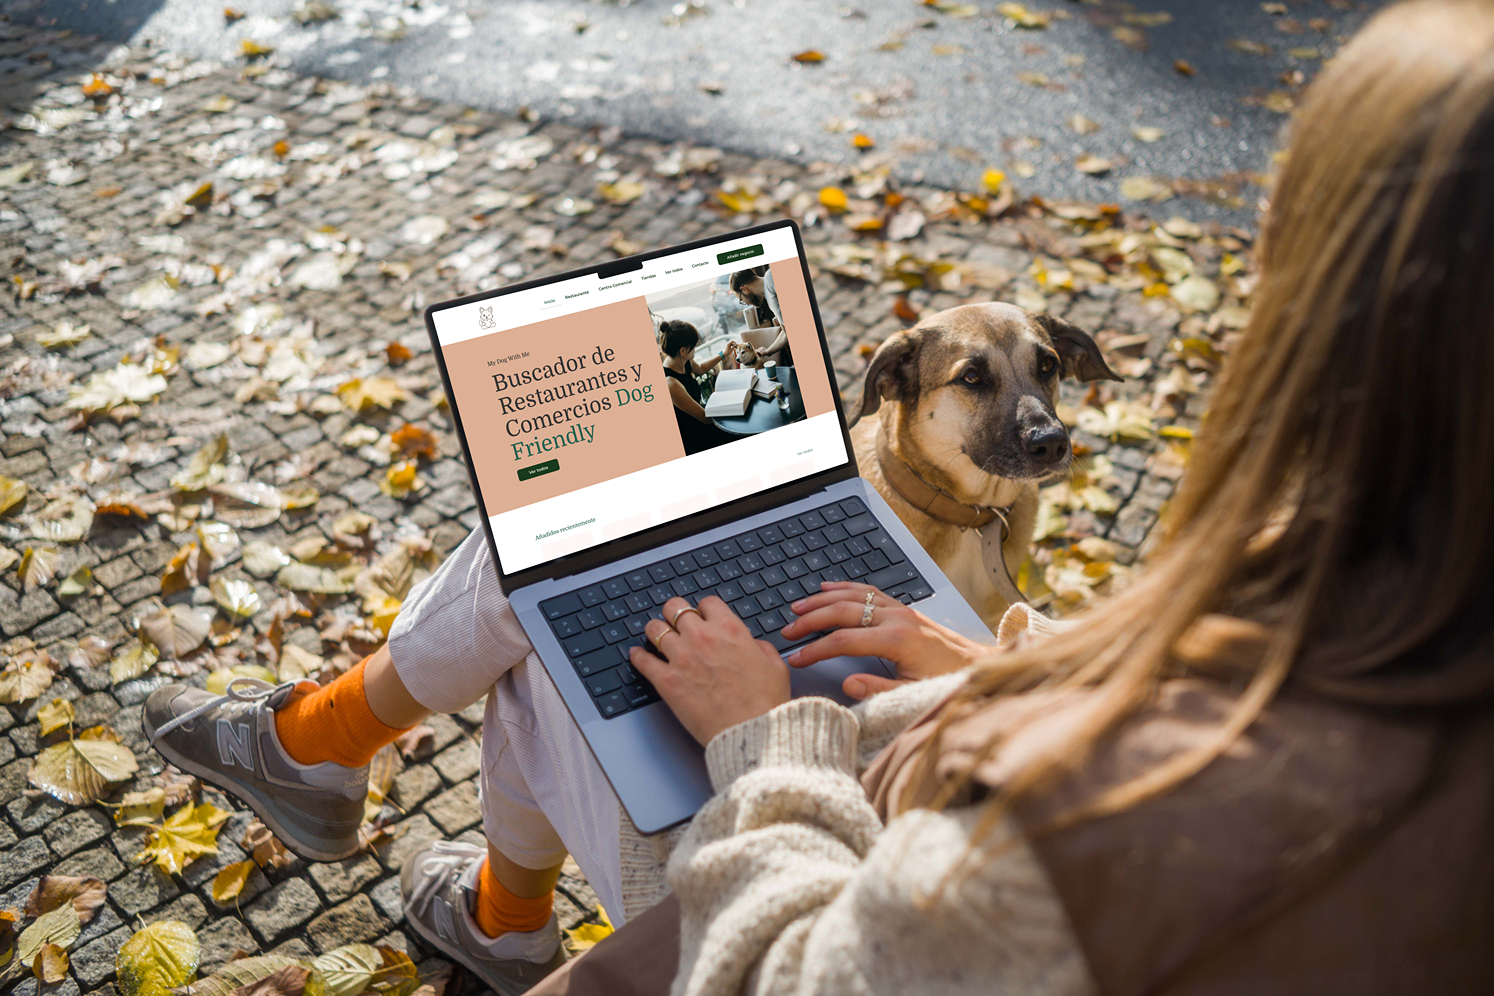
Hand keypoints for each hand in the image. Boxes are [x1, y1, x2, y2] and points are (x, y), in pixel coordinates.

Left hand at [630, 596, 790, 745]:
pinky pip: (643, 660)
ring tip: (654, 635)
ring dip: (655, 630)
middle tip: (674, 620)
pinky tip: (638, 655)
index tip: (701, 617)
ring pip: (655, 628)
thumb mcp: (774, 665)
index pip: (707, 603)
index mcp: (729, 629)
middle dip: (674, 612)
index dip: (704, 610)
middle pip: (675, 607)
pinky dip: (638, 656)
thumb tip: (750, 644)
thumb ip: (758, 647)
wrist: (751, 731)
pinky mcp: (667, 681)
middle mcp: (702, 637)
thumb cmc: (765, 703)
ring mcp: (682, 658)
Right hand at [778, 582, 988, 700]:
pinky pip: (870, 591)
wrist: (978, 667)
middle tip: (788, 629)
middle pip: (842, 612)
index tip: (796, 658)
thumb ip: (878, 689)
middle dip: (811, 620)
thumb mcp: (913, 694)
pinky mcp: (905, 608)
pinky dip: (846, 588)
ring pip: (854, 596)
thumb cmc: (948, 681)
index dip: (815, 650)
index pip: (843, 641)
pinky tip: (830, 588)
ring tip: (798, 606)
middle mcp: (897, 618)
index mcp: (896, 640)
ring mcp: (901, 610)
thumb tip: (848, 684)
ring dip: (823, 599)